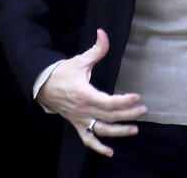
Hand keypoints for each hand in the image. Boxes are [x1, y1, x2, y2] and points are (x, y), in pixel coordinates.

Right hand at [38, 29, 145, 156]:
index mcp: (84, 94)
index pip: (108, 102)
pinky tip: (109, 152)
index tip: (136, 97)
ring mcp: (80, 119)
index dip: (124, 101)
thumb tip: (103, 33)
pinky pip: (87, 139)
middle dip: (128, 114)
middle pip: (109, 116)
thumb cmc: (62, 73)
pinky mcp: (77, 124)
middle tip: (143, 110)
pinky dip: (98, 147)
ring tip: (135, 129)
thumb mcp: (80, 60)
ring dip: (119, 132)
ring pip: (101, 130)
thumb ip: (96, 50)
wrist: (43, 85)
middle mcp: (83, 109)